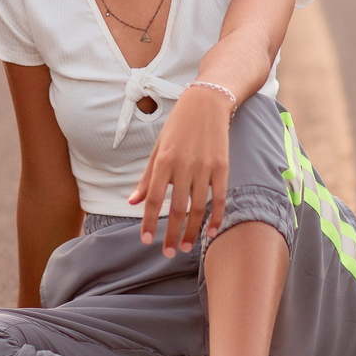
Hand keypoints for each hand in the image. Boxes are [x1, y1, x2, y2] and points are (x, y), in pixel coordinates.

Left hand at [128, 85, 231, 255]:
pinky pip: (220, 198)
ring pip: (198, 208)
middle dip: (171, 234)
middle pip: (177, 209)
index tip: (146, 240)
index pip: (155, 199)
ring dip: (192, 231)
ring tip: (185, 246)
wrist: (207, 102)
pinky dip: (216, 218)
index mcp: (164, 161)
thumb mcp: (158, 148)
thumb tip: (132, 202)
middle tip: (168, 253)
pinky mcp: (222, 167)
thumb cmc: (178, 126)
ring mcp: (205, 167)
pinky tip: (211, 232)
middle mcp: (184, 166)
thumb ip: (146, 177)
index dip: (150, 222)